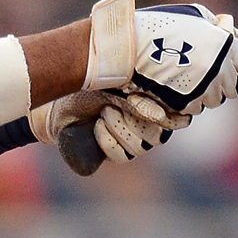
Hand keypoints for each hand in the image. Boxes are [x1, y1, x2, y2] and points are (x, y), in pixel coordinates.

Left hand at [30, 90, 190, 167]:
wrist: (58, 97)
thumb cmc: (90, 79)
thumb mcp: (115, 80)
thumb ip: (138, 93)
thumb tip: (159, 115)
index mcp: (156, 102)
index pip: (178, 119)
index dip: (165, 115)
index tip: (136, 99)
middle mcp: (148, 123)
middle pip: (158, 136)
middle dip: (136, 120)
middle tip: (117, 103)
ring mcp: (132, 139)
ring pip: (140, 147)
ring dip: (120, 128)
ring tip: (104, 112)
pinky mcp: (114, 152)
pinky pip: (122, 157)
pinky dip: (109, 142)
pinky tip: (97, 127)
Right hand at [84, 0, 237, 115]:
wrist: (126, 49)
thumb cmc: (159, 26)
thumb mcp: (193, 15)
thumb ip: (217, 25)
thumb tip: (230, 29)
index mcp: (226, 48)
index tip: (233, 58)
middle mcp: (219, 73)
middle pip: (234, 88)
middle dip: (223, 78)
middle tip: (204, 66)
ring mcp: (203, 93)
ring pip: (213, 100)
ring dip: (204, 90)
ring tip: (183, 73)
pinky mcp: (185, 107)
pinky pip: (194, 108)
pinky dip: (186, 100)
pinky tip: (171, 84)